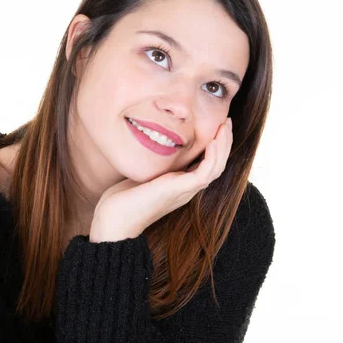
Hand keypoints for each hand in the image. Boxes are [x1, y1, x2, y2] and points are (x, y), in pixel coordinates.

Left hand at [89, 118, 232, 241]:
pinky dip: (212, 157)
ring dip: (223, 146)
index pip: (208, 164)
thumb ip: (154, 163)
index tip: (217, 126)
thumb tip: (151, 142)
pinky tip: (213, 142)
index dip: (216, 145)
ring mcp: (185, 191)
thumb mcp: (144, 173)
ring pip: (216, 168)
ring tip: (224, 127)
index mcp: (181, 185)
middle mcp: (187, 189)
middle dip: (224, 142)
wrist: (116, 221)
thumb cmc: (123, 199)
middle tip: (227, 121)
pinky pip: (205, 173)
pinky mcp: (180, 190)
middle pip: (217, 164)